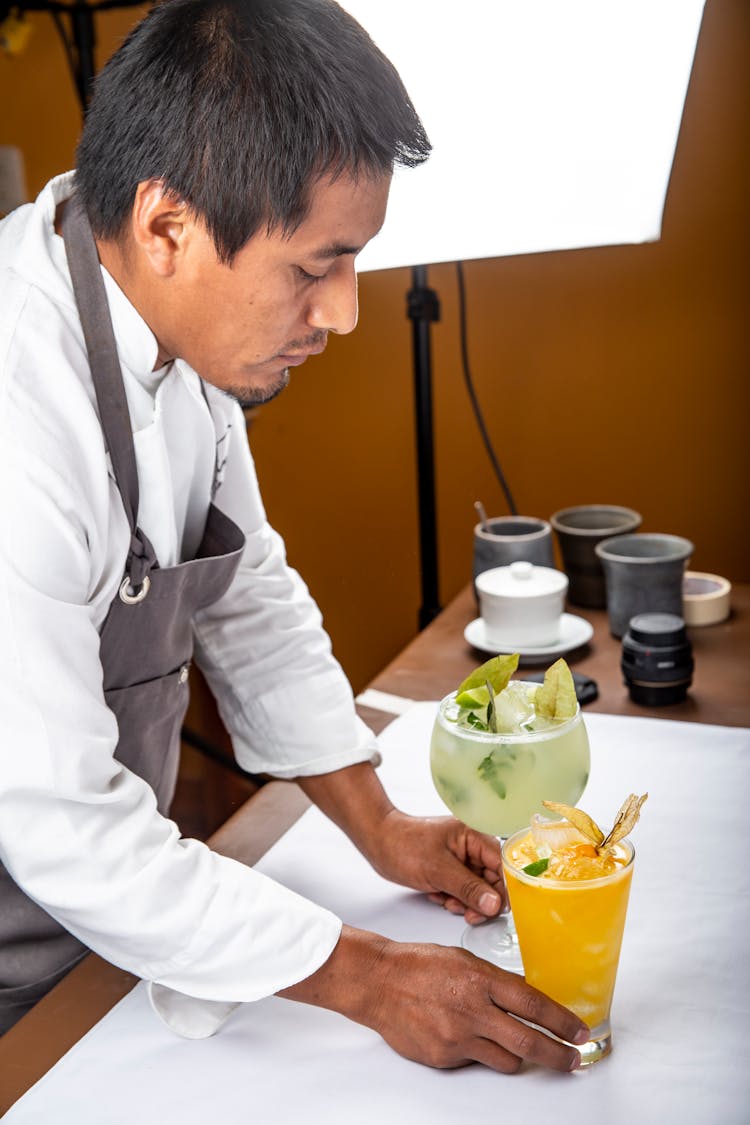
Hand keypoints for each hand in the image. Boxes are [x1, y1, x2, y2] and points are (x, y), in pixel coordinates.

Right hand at [279, 926, 587, 1073]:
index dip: (561, 1022)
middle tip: (573, 1060)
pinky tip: (462, 1034)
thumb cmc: (418, 965)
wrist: (377, 983)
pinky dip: (478, 1052)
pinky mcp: (444, 1058)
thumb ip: (494, 982)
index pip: (533, 1005)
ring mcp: (458, 1039)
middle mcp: (473, 1012)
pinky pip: (475, 1061)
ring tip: (515, 1046)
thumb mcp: (463, 961)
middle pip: (528, 1043)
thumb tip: (525, 1001)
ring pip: (506, 1060)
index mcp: (480, 980)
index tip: (579, 1032)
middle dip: (557, 1055)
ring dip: (517, 1055)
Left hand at [296, 763, 504, 923]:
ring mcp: (461, 859)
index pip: (503, 865)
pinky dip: (453, 898)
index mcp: (474, 836)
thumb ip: (469, 888)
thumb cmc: (404, 846)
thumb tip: (495, 904)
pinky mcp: (450, 870)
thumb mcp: (438, 870)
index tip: (497, 909)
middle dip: (480, 900)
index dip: (503, 889)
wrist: (378, 843)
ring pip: (477, 889)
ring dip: (465, 901)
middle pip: (492, 880)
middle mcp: (471, 846)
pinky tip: (438, 896)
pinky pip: (462, 890)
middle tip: (469, 913)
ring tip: (447, 901)